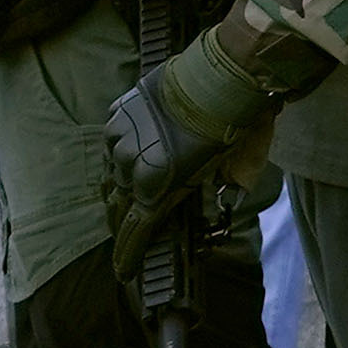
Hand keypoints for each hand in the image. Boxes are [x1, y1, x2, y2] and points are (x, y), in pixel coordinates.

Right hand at [99, 56, 252, 272]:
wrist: (224, 75)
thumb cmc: (233, 124)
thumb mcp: (232, 169)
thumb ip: (219, 192)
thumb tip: (225, 203)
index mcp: (160, 182)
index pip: (137, 229)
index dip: (128, 254)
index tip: (123, 272)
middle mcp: (134, 162)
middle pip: (121, 201)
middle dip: (125, 217)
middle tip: (128, 230)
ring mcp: (122, 135)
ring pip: (114, 169)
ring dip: (122, 181)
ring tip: (129, 190)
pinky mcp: (120, 111)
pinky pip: (113, 138)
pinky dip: (120, 149)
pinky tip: (130, 153)